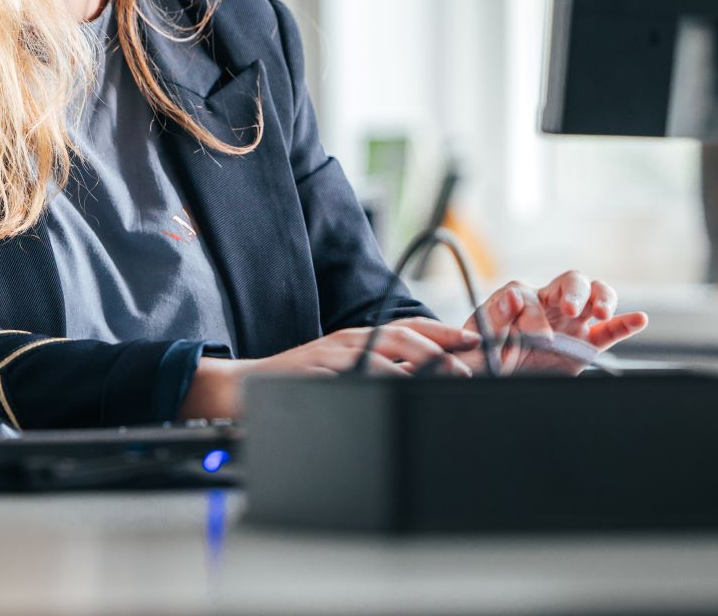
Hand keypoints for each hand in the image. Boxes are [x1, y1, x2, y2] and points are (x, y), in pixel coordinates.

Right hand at [177, 317, 481, 419]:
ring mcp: (332, 353)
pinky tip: (400, 390)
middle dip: (439, 347)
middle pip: (402, 334)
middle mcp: (348, 339)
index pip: (407, 327)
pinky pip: (354, 371)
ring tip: (446, 377)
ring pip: (384, 350)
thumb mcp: (343, 373)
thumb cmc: (298, 383)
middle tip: (467, 366)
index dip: (442, 331)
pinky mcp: (316, 370)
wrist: (244, 388)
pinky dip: (380, 378)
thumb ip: (378, 374)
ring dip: (419, 363)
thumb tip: (423, 383)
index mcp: (358, 337)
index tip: (473, 340)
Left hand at [465, 270, 647, 375]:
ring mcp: (570, 322)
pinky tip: (639, 319)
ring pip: (595, 296)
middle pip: (571, 281)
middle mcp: (549, 304)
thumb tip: (512, 295)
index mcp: (519, 299)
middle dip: (574, 292)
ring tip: (601, 312)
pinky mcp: (585, 344)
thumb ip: (493, 316)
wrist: (494, 378)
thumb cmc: (480, 355)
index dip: (531, 314)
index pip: (529, 296)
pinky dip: (625, 324)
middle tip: (570, 309)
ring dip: (602, 298)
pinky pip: (609, 331)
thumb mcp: (479, 337)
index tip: (532, 336)